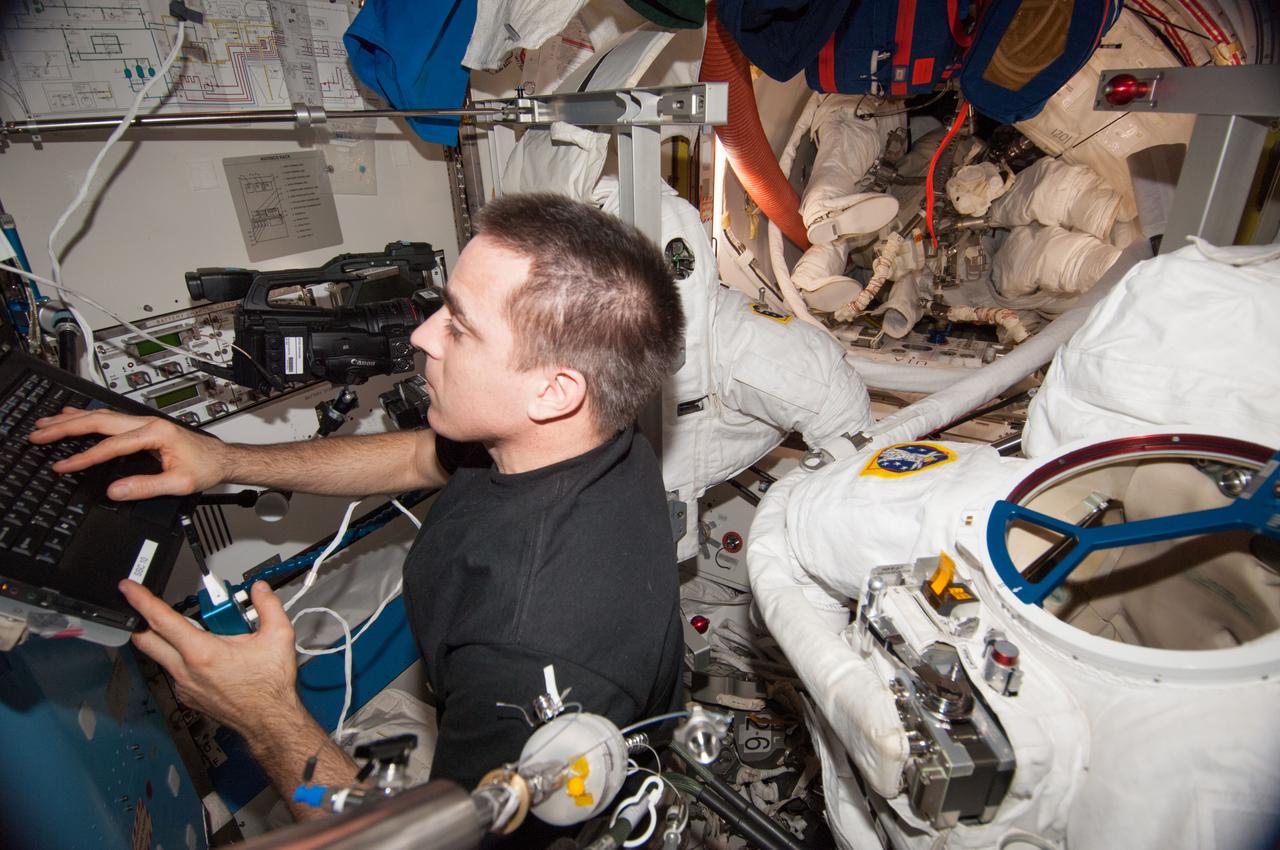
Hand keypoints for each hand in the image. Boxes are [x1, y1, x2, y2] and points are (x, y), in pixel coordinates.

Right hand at [30, 408, 227, 499]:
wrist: (222, 459)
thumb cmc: (206, 467)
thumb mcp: (179, 483)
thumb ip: (146, 487)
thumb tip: (116, 490)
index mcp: (156, 433)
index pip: (110, 446)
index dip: (84, 457)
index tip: (63, 466)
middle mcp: (149, 423)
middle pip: (99, 422)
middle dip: (66, 427)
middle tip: (39, 434)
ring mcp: (145, 423)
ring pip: (102, 417)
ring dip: (72, 419)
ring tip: (46, 423)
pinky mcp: (144, 427)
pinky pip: (109, 419)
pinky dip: (87, 418)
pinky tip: (72, 417)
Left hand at [120, 580, 303, 732]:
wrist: (268, 721)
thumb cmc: (269, 686)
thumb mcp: (278, 636)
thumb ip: (268, 606)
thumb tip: (258, 590)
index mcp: (202, 652)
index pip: (161, 620)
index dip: (141, 600)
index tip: (128, 588)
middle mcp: (185, 670)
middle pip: (146, 641)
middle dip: (139, 621)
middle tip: (144, 608)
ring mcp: (183, 686)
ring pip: (162, 656)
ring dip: (169, 640)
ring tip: (201, 635)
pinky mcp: (187, 696)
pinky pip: (175, 672)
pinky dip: (183, 659)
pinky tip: (208, 658)